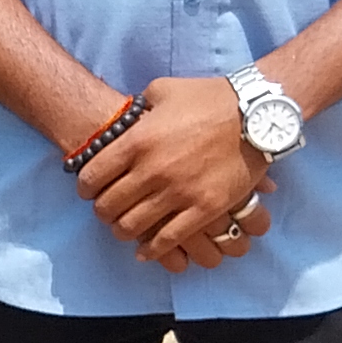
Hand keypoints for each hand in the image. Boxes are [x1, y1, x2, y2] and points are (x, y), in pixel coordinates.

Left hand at [81, 74, 275, 269]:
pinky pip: (167, 240)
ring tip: (125, 229)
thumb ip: (138, 107)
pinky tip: (146, 252)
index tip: (89, 191)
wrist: (256, 113)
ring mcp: (178, 192)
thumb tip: (126, 117)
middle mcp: (153, 170)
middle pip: (108, 206)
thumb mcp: (163, 90)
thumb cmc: (209, 97)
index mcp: (137, 141)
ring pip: (132, 227)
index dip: (85, 188)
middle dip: (102, 212)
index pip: (91, 177)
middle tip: (107, 212)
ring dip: (122, 232)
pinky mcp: (204, 209)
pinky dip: (152, 250)